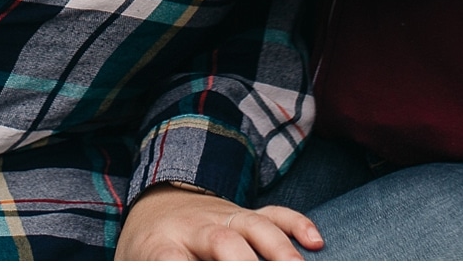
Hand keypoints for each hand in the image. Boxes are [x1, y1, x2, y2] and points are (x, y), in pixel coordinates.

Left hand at [116, 184, 323, 259]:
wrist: (156, 203)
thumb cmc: (147, 251)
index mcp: (160, 246)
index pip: (172, 261)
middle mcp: (195, 227)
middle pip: (221, 241)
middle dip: (242, 265)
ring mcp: (224, 217)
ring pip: (255, 226)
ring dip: (279, 251)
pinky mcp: (245, 215)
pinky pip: (275, 213)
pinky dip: (297, 225)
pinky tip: (315, 242)